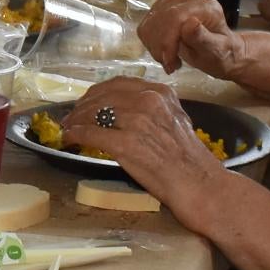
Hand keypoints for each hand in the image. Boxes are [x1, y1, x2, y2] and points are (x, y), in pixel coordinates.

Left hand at [64, 79, 222, 203]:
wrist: (201, 185)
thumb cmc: (190, 160)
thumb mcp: (176, 120)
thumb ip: (154, 109)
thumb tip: (124, 109)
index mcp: (161, 93)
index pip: (119, 84)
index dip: (97, 93)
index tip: (87, 101)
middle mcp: (149, 101)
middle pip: (103, 96)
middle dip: (83, 105)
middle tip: (71, 115)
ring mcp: (137, 121)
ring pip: (94, 113)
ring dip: (76, 120)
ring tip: (68, 127)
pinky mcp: (126, 144)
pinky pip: (92, 134)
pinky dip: (77, 135)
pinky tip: (71, 138)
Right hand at [136, 0, 243, 79]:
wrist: (219, 52)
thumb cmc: (221, 54)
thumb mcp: (217, 51)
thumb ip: (203, 38)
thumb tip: (189, 23)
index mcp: (205, 5)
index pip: (176, 16)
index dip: (168, 40)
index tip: (169, 62)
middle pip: (161, 18)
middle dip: (161, 46)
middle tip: (170, 66)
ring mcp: (172, 1)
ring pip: (150, 23)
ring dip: (155, 47)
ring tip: (170, 61)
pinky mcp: (160, 10)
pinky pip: (145, 26)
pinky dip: (150, 44)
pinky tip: (164, 53)